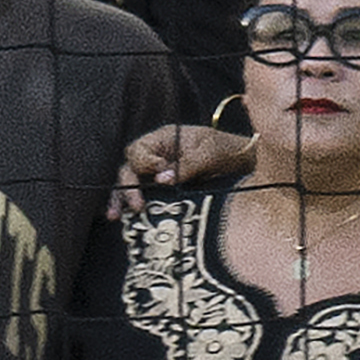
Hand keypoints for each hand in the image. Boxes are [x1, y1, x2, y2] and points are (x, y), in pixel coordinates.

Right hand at [114, 122, 252, 218]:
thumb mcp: (210, 154)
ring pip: (130, 184)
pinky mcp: (162, 193)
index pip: (140, 150)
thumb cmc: (228, 152)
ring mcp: (157, 175)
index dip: (145, 164)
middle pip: (129, 168)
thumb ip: (187, 165)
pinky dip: (130, 208)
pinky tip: (122, 219)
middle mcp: (156, 156)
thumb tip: (162, 179)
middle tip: (136, 206)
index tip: (160, 175)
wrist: (245, 166)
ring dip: (120, 199)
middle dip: (128, 187)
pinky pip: (142, 198)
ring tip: (115, 216)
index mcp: (163, 139)